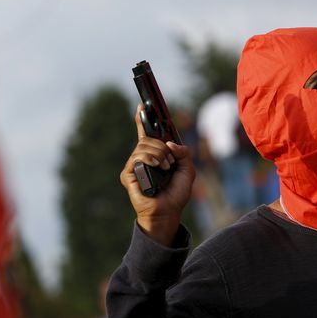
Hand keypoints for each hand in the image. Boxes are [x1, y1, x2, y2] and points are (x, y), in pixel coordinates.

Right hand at [120, 104, 195, 245]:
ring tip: (165, 167)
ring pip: (143, 146)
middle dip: (162, 146)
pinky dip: (149, 159)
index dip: (143, 119)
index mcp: (155, 155)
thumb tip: (170, 143)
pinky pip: (136, 157)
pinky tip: (157, 166)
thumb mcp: (188, 169)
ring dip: (159, 154)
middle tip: (170, 161)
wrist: (168, 212)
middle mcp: (142, 158)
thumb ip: (184, 153)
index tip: (142, 105)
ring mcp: (134, 165)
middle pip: (147, 139)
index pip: (146, 133)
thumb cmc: (176, 193)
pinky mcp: (128, 174)